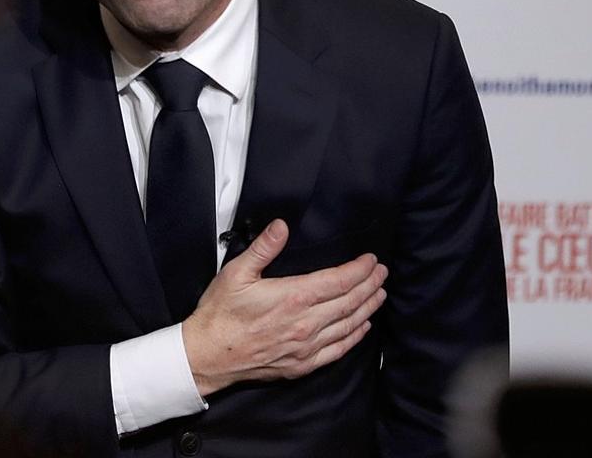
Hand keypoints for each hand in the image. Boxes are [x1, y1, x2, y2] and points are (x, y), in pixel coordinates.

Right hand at [181, 219, 386, 396]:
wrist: (209, 355)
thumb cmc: (221, 313)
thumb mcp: (236, 273)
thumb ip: (263, 248)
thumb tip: (281, 226)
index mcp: (293, 297)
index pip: (339, 281)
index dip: (359, 270)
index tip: (371, 260)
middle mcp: (306, 324)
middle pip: (350, 302)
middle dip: (370, 285)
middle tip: (382, 273)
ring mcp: (306, 347)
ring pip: (349, 325)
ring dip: (368, 308)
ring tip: (379, 294)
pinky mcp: (302, 365)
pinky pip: (337, 350)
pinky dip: (355, 337)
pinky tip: (363, 327)